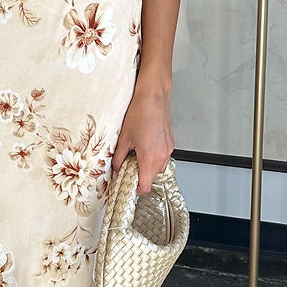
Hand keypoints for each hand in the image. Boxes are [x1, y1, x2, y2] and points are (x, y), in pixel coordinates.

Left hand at [111, 80, 173, 194]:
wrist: (153, 97)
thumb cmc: (140, 113)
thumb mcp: (124, 138)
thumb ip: (118, 158)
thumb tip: (116, 169)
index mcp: (150, 157)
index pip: (145, 186)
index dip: (136, 189)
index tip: (128, 185)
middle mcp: (162, 156)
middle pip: (152, 178)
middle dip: (140, 175)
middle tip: (129, 166)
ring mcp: (168, 150)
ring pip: (158, 168)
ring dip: (148, 166)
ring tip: (137, 153)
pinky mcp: (170, 144)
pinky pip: (162, 158)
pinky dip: (154, 157)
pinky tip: (145, 145)